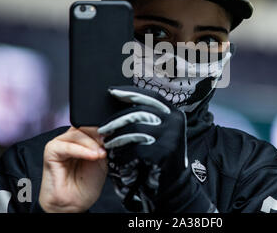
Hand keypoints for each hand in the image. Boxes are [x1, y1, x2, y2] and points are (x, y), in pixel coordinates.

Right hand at [39, 126, 107, 212]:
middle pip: (85, 126)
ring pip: (78, 134)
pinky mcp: (52, 150)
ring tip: (100, 155)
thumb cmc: (85, 184)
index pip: (93, 126)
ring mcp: (60, 143)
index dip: (104, 130)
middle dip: (98, 136)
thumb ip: (102, 145)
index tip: (115, 137)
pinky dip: (82, 150)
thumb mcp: (101, 160)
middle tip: (108, 145)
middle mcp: (71, 139)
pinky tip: (92, 156)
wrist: (74, 203)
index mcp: (83, 139)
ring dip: (92, 144)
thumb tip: (107, 133)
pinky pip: (68, 146)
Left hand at [98, 86, 213, 212]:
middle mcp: (174, 122)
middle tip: (102, 128)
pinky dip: (123, 152)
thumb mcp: (161, 131)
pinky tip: (117, 156)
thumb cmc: (162, 154)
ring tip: (108, 143)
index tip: (112, 91)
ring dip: (116, 136)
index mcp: (174, 113)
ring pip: (134, 129)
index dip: (130, 92)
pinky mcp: (162, 153)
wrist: (174, 184)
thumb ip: (149, 116)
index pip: (151, 96)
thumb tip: (123, 101)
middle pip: (139, 112)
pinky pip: (135, 148)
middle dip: (116, 119)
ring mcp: (170, 137)